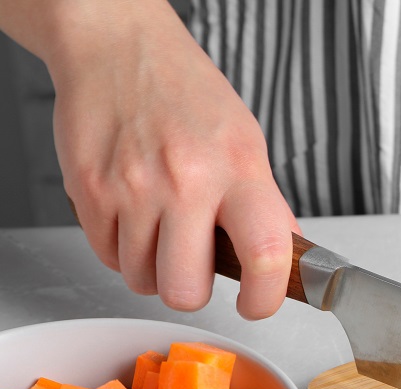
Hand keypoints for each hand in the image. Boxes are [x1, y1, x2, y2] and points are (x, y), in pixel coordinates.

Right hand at [44, 2, 296, 318]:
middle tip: (197, 269)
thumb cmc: (187, 94)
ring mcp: (133, 187)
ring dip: (153, 269)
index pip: (267, 254)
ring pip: (141, 280)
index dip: (266, 298)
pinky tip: (133, 216)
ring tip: (162, 231)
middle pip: (186, 290)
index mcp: (239, 169)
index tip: (259, 305)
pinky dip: (120, 249)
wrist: (119, 47)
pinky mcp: (89, 190)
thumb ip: (266, 205)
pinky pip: (106, 256)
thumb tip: (288, 259)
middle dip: (192, 291)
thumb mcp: (246, 143)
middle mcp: (187, 180)